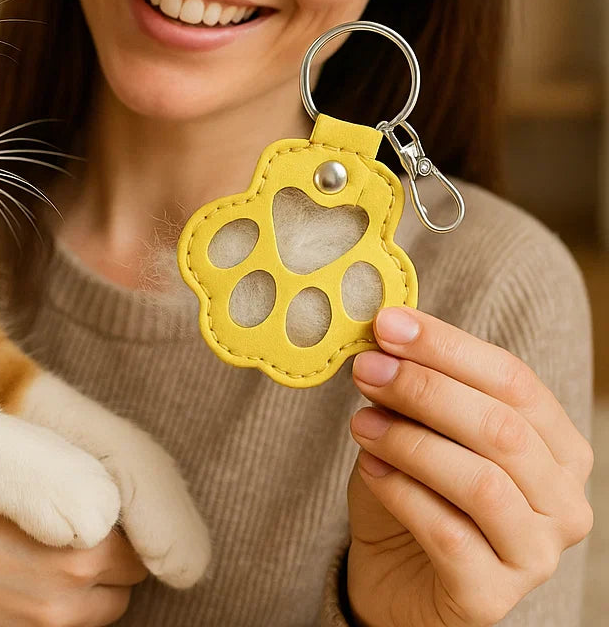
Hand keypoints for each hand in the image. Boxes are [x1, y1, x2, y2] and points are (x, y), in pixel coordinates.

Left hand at [344, 307, 592, 626]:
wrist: (394, 573)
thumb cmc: (415, 488)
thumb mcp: (417, 424)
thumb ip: (416, 384)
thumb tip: (388, 330)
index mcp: (558, 447)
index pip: (514, 381)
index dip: (448, 346)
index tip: (388, 324)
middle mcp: (563, 503)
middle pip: (502, 428)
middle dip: (425, 389)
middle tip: (366, 369)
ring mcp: (535, 556)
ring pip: (481, 483)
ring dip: (410, 441)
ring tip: (360, 422)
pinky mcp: (491, 598)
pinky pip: (447, 533)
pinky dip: (400, 491)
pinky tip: (369, 467)